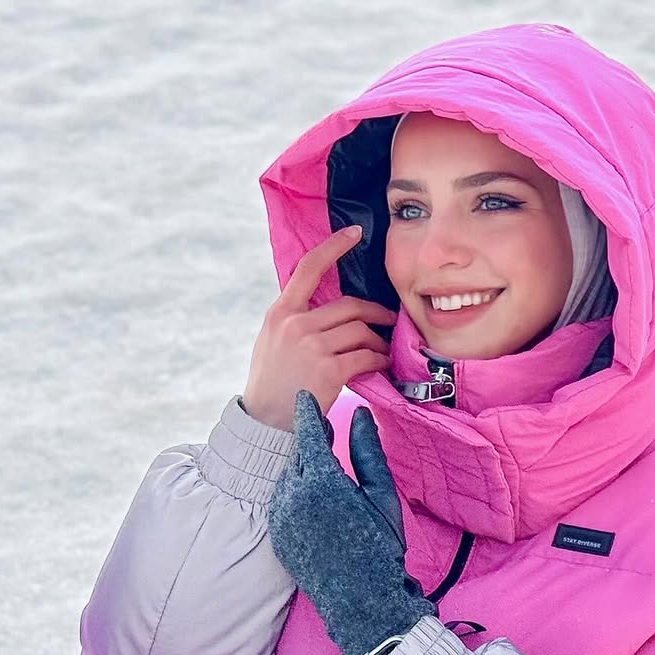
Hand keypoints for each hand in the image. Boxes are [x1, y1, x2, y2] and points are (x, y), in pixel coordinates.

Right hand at [242, 227, 396, 430]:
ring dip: (378, 341)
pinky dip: (378, 360)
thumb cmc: (273, 382)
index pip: (308, 268)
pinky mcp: (329, 370)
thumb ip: (295, 319)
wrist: (265, 422)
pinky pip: (366, 356)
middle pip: (350, 305)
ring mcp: (312, 347)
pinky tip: (381, 366)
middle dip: (375, 313)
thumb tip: (328, 306)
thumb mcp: (272, 340)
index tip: (354, 232)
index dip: (334, 246)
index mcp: (280, 313)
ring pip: (361, 331)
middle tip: (389, 321)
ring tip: (382, 351)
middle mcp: (295, 324)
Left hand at [267, 389, 435, 654]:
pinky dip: (294, 490)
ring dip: (302, 466)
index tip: (304, 397)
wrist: (362, 601)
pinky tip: (315, 496)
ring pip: (286, 477)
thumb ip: (367, 452)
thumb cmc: (380, 547)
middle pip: (296, 454)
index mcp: (321, 482)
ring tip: (324, 465)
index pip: (307, 434)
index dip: (307, 413)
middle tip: (322, 428)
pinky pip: (281, 501)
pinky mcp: (276, 536)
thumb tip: (360, 416)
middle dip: (308, 441)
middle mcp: (293, 497)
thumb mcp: (381, 496)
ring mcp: (281, 518)